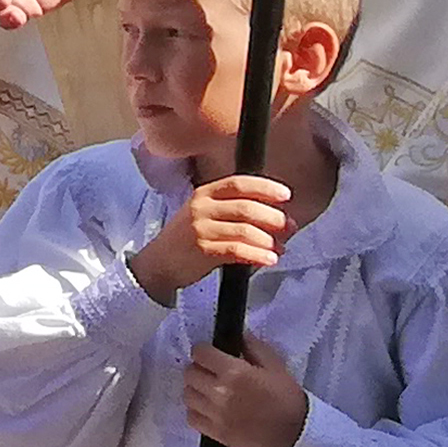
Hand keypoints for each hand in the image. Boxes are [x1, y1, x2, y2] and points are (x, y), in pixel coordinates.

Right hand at [134, 175, 291, 299]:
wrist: (159, 263)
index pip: (239, 183)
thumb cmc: (188, 239)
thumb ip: (232, 208)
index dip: (265, 187)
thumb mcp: (204, 214)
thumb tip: (275, 214)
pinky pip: (238, 250)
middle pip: (246, 207)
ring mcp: (201, 229)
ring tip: (280, 248)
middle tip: (289, 227)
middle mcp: (201, 207)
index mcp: (204, 193)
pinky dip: (258, 255)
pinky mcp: (202, 250)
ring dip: (269, 240)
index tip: (286, 195)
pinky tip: (269, 259)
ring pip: (245, 230)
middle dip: (274, 217)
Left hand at [179, 328, 310, 446]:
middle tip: (212, 372)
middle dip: (199, 368)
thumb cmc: (287, 399)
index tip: (211, 354)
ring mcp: (215, 415)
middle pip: (190, 373)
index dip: (204, 350)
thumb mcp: (276, 366)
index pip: (200, 353)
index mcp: (235, 373)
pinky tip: (209, 408)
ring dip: (196, 390)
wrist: (295, 434)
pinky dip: (196, 411)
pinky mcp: (215, 433)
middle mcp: (220, 393)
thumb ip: (253, 347)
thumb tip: (237, 336)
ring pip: (187, 395)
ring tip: (209, 391)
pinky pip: (191, 417)